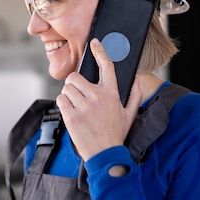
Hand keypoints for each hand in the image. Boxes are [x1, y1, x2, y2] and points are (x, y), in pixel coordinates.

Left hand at [56, 38, 141, 160]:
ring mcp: (84, 107)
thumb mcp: (130, 114)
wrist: (106, 155)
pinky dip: (63, 103)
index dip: (100, 52)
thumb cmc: (117, 135)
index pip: (107, 67)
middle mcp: (98, 97)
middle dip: (74, 83)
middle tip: (77, 93)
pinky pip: (61, 100)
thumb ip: (135, 95)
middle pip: (76, 76)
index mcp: (112, 94)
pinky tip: (71, 112)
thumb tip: (137, 79)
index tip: (95, 44)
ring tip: (76, 106)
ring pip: (67, 88)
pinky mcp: (72, 116)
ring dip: (68, 95)